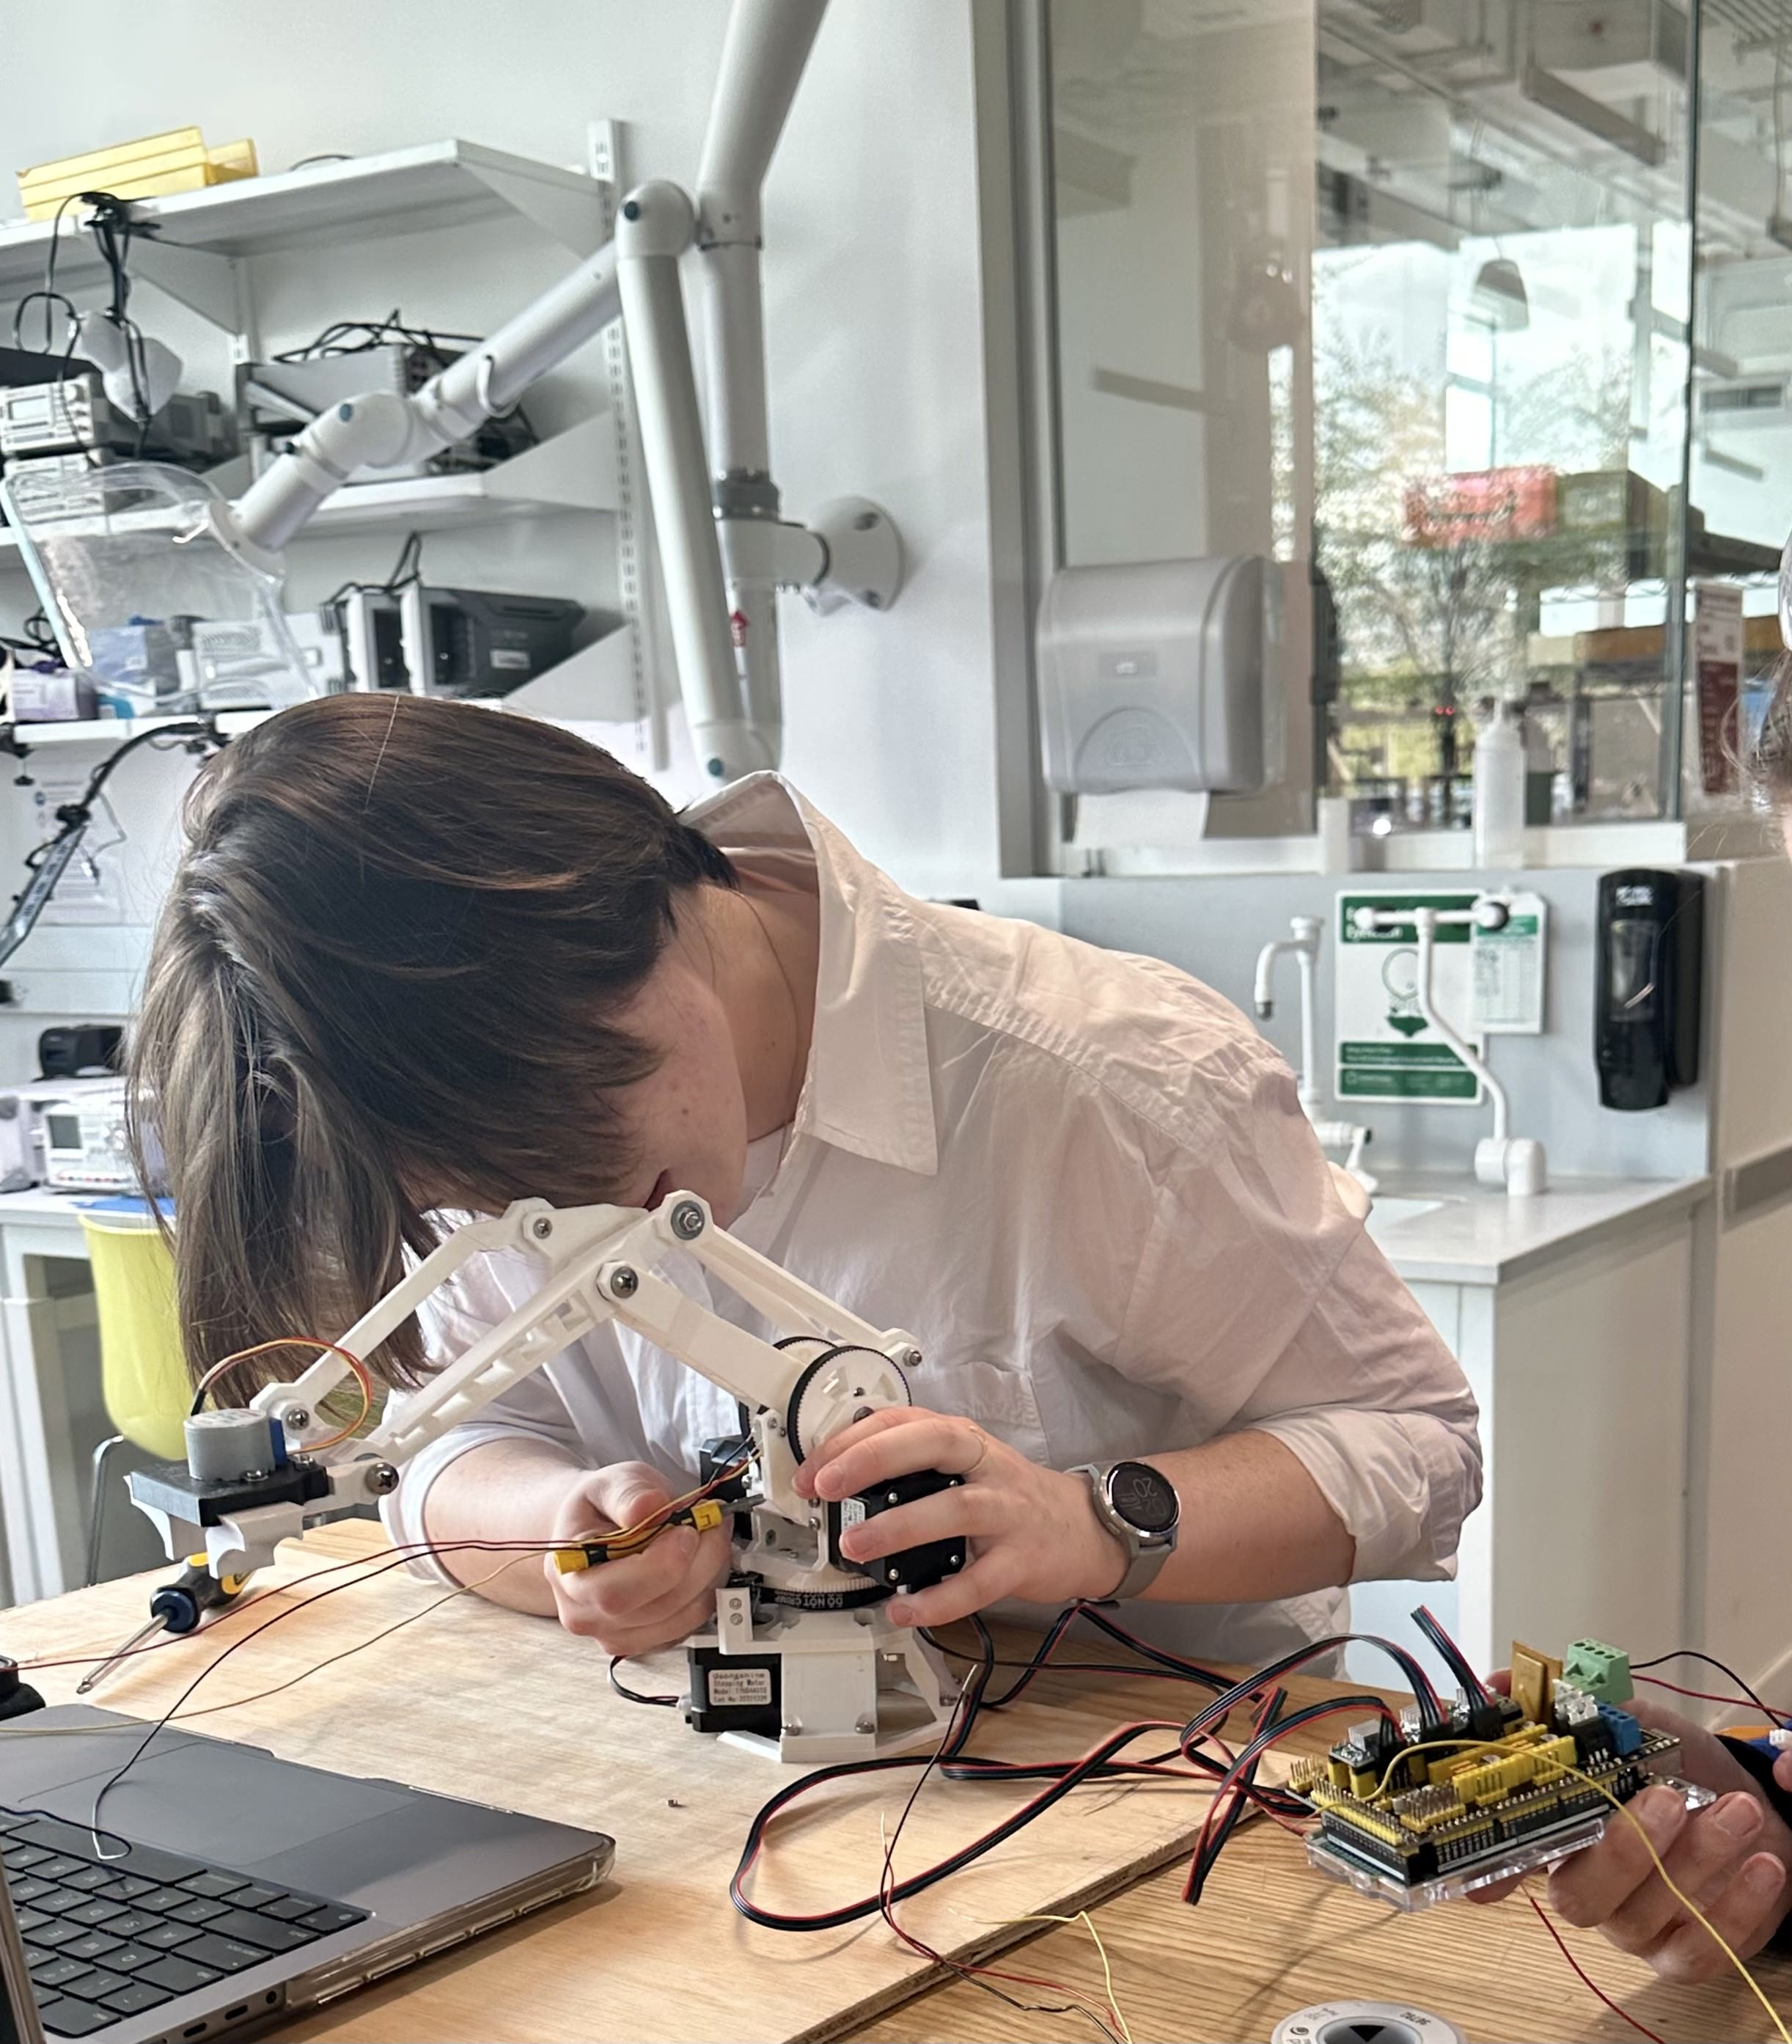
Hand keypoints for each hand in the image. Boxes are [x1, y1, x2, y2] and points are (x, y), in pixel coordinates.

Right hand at [544, 1462, 731, 1656]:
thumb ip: (627, 1493)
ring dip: (709, 1576)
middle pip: (654, 1609)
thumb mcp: (608, 1482)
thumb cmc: (599, 1509)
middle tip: (712, 1525)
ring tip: (711, 1537)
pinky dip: (707, 1593)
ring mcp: (616, 1633)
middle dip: (697, 1565)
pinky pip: (689, 1627)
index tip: (687, 1532)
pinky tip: (703, 1562)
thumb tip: (649, 1506)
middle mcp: (586, 1613)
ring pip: (679, 1620)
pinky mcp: (645, 1640)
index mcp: (569, 1573)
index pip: (613, 1593)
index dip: (660, 1568)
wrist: (592, 1530)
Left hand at [791, 1405, 1125, 1626]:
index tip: (812, 1469)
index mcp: (962, 1440)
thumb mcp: (964, 1464)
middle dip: (873, 1460)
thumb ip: (911, 1463)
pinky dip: (939, 1598)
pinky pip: (978, 1582)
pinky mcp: (1022, 1560)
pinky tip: (904, 1609)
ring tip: (854, 1545)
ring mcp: (1006, 1511)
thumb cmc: (1009, 1496)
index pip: (902, 1422)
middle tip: (825, 1486)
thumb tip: (836, 1474)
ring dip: (899, 1526)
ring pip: (954, 1509)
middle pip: (931, 1445)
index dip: (851, 1440)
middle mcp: (984, 1467)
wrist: (1083, 1529)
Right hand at [1470, 1679, 1791, 1982]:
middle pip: (1579, 1896)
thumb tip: (1502, 1683)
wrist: (1747, 1804)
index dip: (1491, 1868)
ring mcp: (1633, 1927)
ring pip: (1647, 1915)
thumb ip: (1572, 1704)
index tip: (1490, 1874)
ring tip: (1739, 1809)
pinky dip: (1736, 1907)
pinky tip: (1762, 1864)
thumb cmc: (1677, 1765)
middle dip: (1625, 1849)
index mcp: (1556, 1831)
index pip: (1507, 1856)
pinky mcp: (1686, 1954)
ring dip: (1697, 1857)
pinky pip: (1704, 1949)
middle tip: (1666, 1798)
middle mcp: (1585, 1885)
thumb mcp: (1629, 1719)